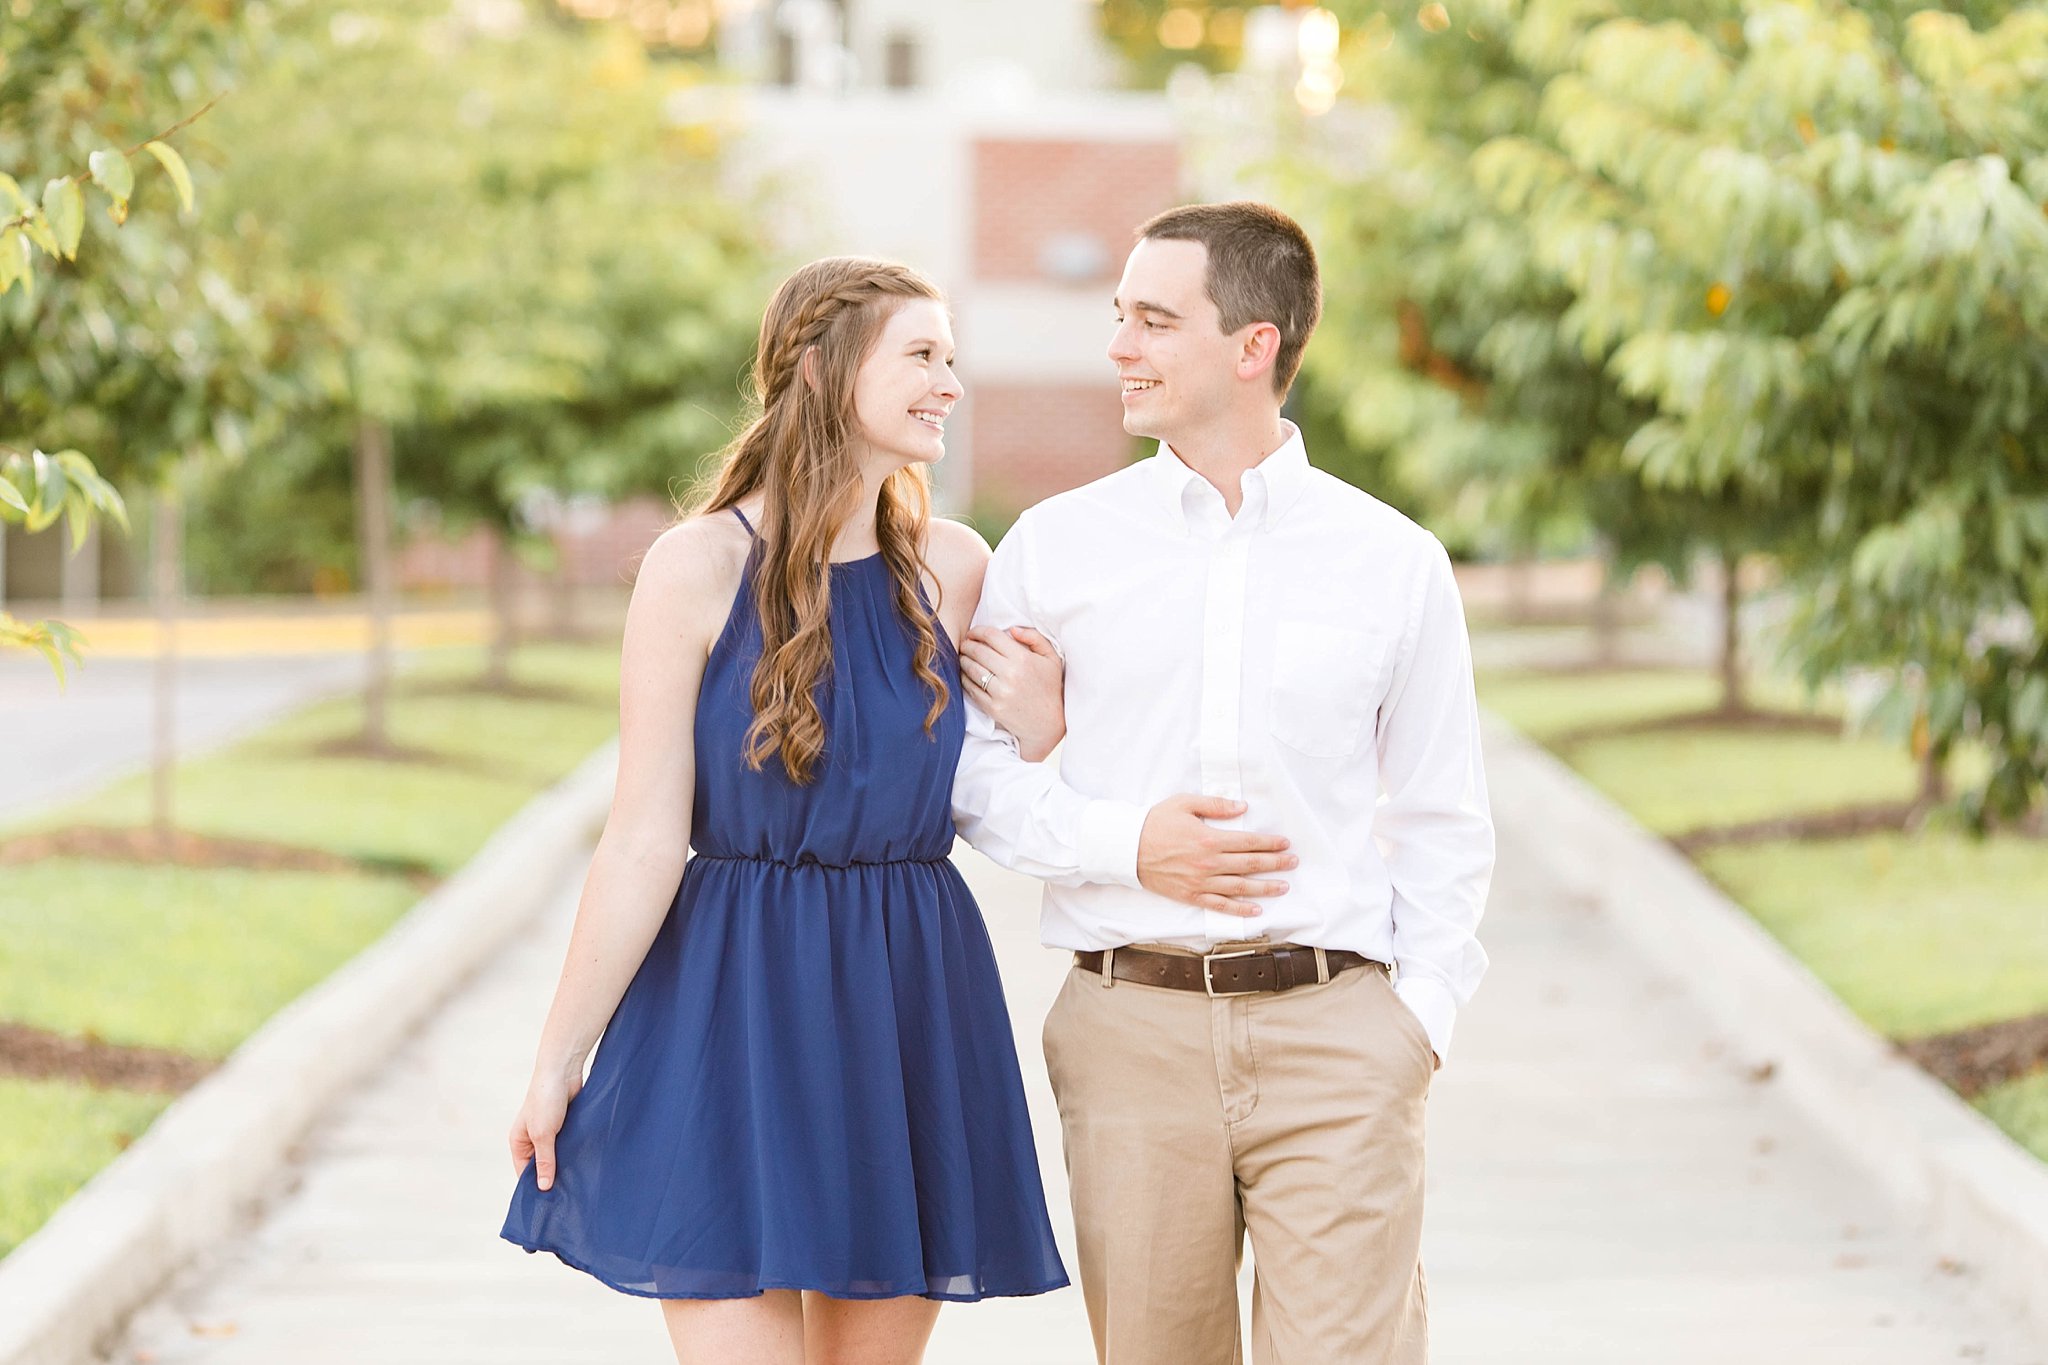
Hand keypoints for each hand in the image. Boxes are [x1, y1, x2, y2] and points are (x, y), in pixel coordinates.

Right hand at [508, 1064, 582, 1191]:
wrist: (563, 1071)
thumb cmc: (545, 1100)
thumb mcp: (543, 1134)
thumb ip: (544, 1160)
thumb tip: (543, 1187)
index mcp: (519, 1142)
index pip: (524, 1172)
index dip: (535, 1186)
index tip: (549, 1203)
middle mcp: (532, 1139)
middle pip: (541, 1166)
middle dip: (552, 1177)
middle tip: (568, 1196)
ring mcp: (550, 1132)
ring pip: (557, 1156)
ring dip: (566, 1164)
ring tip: (579, 1183)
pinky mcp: (566, 1125)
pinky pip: (569, 1144)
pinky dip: (575, 1152)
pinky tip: (585, 1163)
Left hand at [962, 625, 1065, 761]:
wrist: (1048, 723)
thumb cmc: (1049, 687)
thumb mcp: (1051, 658)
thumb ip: (1035, 638)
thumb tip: (1012, 629)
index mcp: (1023, 658)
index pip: (992, 636)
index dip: (978, 631)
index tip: (973, 633)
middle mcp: (1010, 674)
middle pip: (978, 651)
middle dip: (968, 644)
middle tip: (965, 644)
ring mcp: (1000, 692)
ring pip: (971, 669)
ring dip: (963, 660)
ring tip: (964, 657)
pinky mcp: (992, 707)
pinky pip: (971, 688)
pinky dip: (965, 678)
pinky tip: (966, 674)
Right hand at [1137, 794, 1295, 916]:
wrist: (1127, 848)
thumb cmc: (1155, 823)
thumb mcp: (1184, 803)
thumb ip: (1215, 805)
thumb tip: (1242, 807)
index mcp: (1209, 839)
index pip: (1248, 842)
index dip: (1270, 843)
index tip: (1285, 843)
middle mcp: (1209, 863)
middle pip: (1250, 865)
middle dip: (1275, 863)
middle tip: (1293, 863)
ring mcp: (1200, 882)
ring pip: (1240, 887)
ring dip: (1265, 887)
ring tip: (1283, 886)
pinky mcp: (1191, 895)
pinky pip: (1220, 905)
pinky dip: (1240, 909)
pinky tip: (1256, 910)